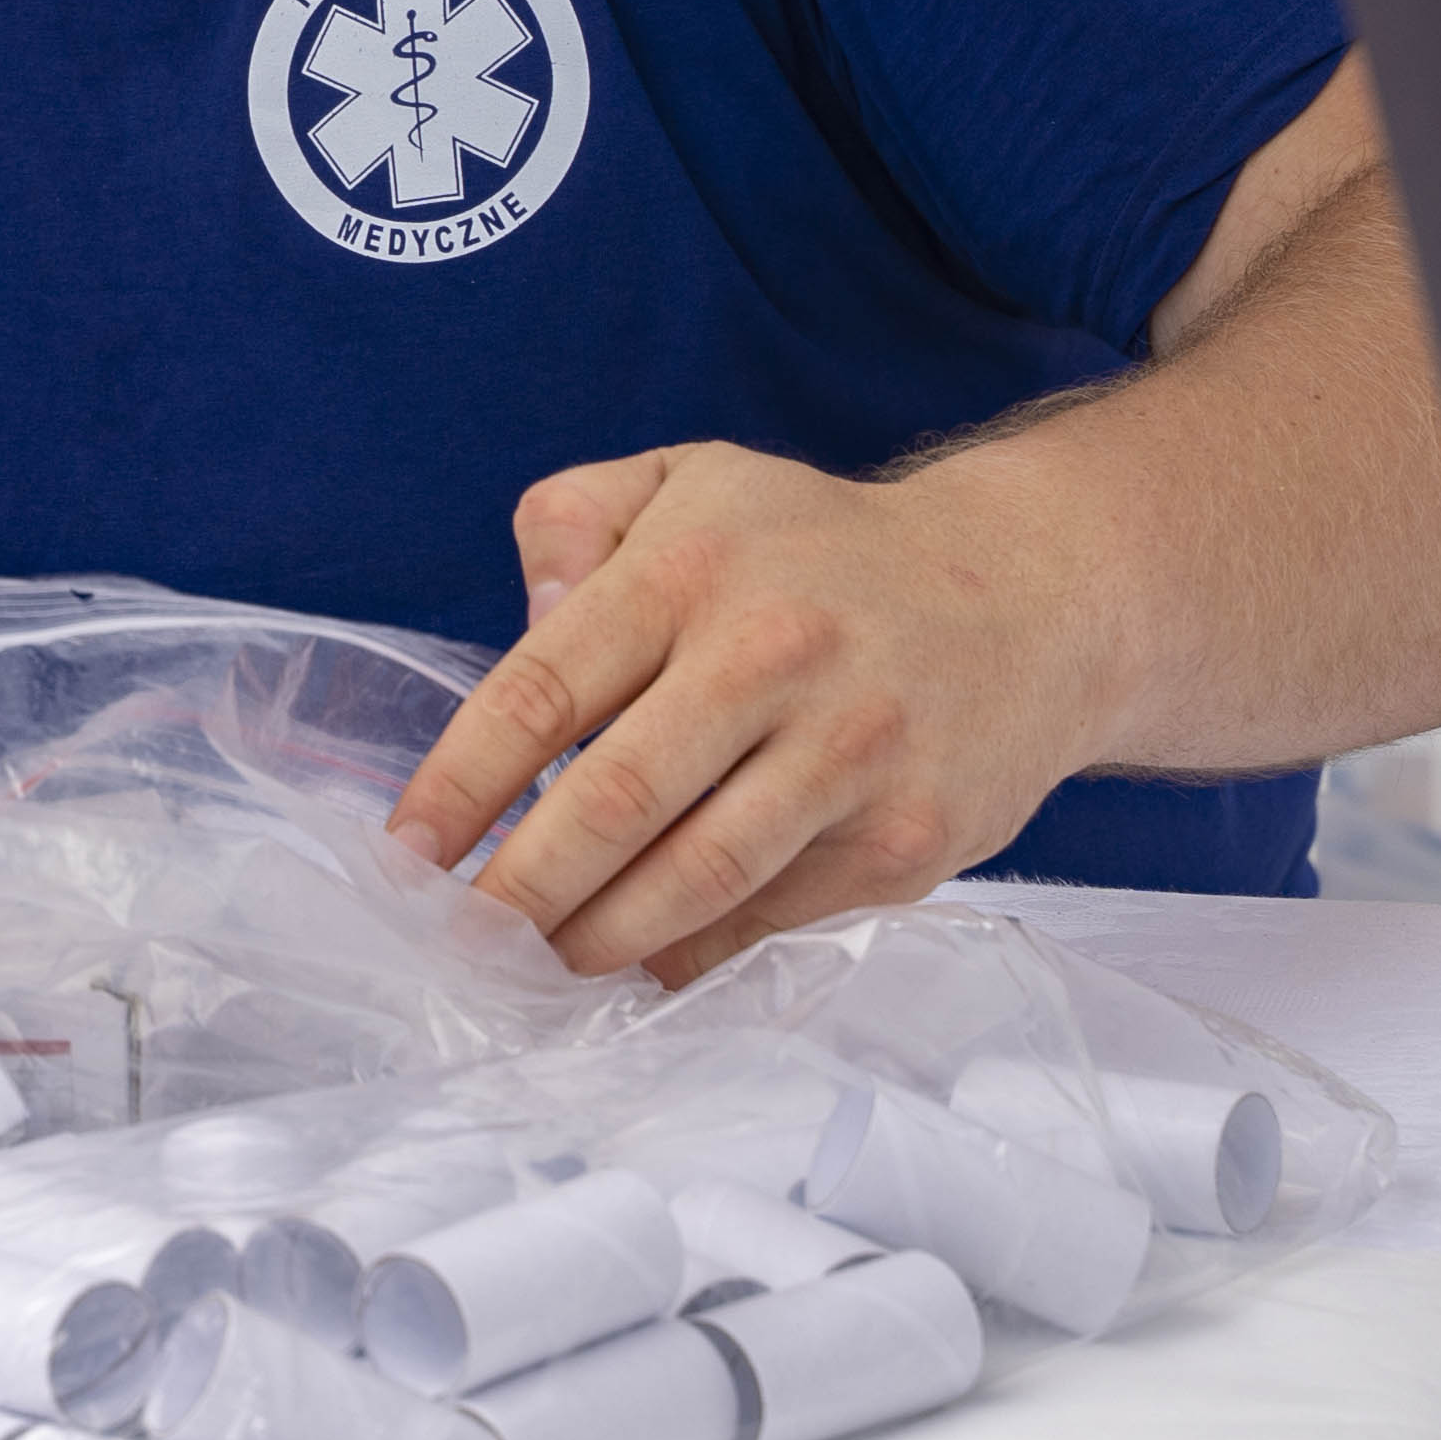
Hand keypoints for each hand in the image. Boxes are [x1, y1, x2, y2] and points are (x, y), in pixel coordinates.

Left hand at [386, 441, 1132, 986]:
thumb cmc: (820, 550)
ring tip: (542, 958)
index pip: (544, 690)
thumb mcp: (692, 480)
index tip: (406, 850)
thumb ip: (576, 522)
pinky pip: (772, 916)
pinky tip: (644, 959)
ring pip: (695, 877)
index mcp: (693, 566)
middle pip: (612, 801)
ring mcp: (849, 752)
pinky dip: (695, 952)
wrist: (1033, 594)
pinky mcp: (906, 836)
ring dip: (598, 937)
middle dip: (519, 886)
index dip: (462, 783)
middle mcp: (771, 655)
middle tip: (462, 935)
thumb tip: (527, 613)